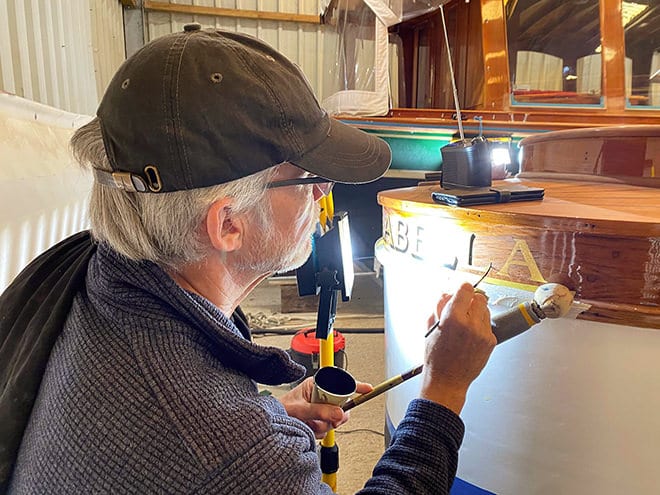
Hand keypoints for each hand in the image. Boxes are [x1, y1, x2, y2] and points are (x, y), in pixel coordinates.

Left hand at [279, 377, 372, 438]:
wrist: (272, 423)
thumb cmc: (280, 409)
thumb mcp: (300, 409)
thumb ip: (319, 411)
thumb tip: (339, 413)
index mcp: (315, 385)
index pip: (340, 383)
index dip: (355, 386)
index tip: (368, 389)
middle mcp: (320, 395)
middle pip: (341, 405)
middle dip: (335, 416)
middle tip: (326, 420)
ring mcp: (320, 408)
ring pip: (335, 418)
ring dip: (323, 425)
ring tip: (309, 424)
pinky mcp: (318, 419)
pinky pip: (327, 428)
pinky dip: (319, 431)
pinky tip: (308, 428)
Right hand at [420, 283, 495, 414]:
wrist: (447, 381)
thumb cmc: (436, 358)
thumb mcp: (431, 328)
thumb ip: (439, 307)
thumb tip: (446, 294)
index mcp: (452, 318)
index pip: (465, 289)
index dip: (462, 289)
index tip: (461, 291)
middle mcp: (470, 324)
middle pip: (479, 298)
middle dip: (470, 300)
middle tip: (463, 308)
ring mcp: (483, 333)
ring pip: (486, 310)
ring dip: (476, 312)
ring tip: (465, 324)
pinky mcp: (490, 342)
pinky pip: (488, 325)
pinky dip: (480, 326)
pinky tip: (470, 336)